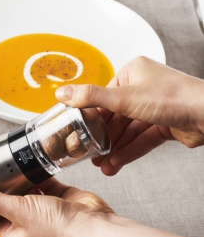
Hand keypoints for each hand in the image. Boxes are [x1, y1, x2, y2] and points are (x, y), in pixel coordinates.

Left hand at [0, 179, 203, 236]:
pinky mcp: (59, 199)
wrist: (97, 229)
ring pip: (23, 191)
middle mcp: (26, 225)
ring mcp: (43, 212)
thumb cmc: (61, 231)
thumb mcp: (17, 211)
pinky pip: (42, 182)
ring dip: (18, 178)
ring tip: (7, 162)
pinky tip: (29, 162)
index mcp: (11, 236)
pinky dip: (36, 173)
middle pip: (4, 201)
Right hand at [55, 56, 203, 174]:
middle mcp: (144, 87)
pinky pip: (141, 139)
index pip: (104, 96)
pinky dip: (129, 152)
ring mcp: (156, 107)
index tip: (78, 132)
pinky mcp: (165, 124)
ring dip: (114, 149)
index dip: (91, 117)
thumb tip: (62, 92)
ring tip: (102, 164)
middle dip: (103, 138)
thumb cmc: (174, 97)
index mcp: (133, 72)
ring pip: (128, 131)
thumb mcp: (123, 97)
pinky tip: (116, 163)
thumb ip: (90, 97)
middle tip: (89, 153)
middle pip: (115, 116)